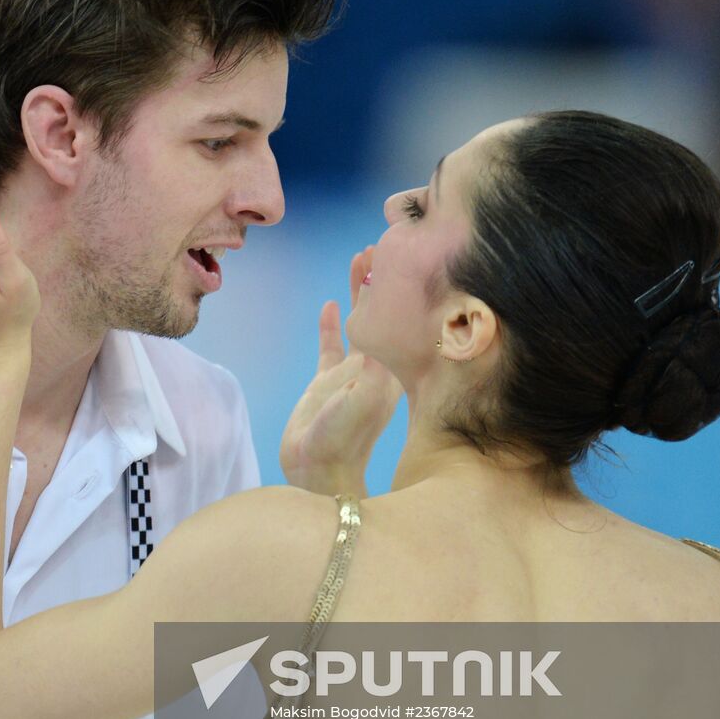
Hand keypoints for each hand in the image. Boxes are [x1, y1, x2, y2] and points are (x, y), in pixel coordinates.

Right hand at [280, 246, 402, 495]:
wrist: (315, 473)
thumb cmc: (340, 443)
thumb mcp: (360, 404)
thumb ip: (370, 373)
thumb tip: (386, 332)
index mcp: (391, 370)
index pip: (403, 318)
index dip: (405, 288)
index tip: (404, 255)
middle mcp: (378, 368)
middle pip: (386, 313)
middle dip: (384, 281)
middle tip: (382, 245)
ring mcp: (353, 375)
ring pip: (361, 323)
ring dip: (361, 294)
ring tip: (360, 261)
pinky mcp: (328, 382)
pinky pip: (332, 345)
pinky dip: (334, 324)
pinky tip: (331, 303)